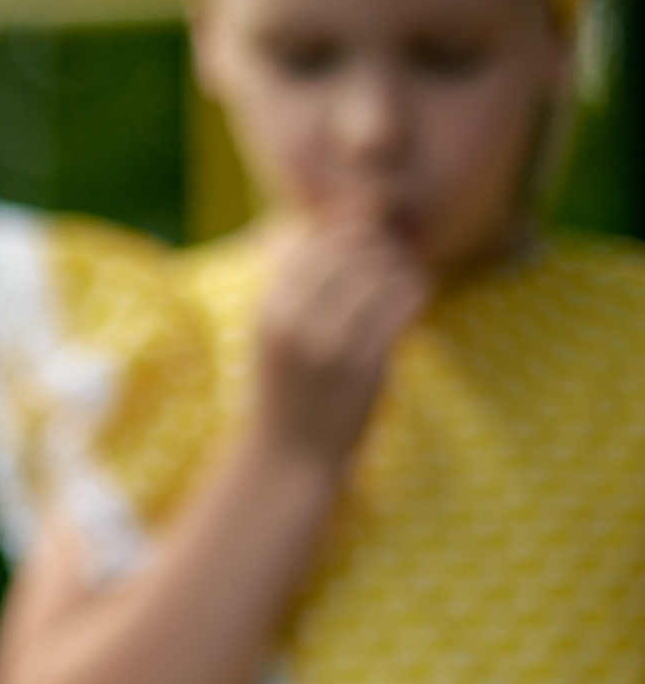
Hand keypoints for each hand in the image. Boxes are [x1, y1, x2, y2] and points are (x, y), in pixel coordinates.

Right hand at [251, 215, 428, 469]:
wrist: (290, 455)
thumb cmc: (286, 389)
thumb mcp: (271, 332)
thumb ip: (287, 284)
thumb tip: (291, 228)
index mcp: (267, 306)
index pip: (310, 239)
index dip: (343, 234)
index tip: (363, 250)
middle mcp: (292, 318)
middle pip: (346, 246)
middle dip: (376, 247)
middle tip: (391, 265)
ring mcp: (327, 340)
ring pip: (379, 269)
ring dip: (400, 270)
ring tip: (402, 285)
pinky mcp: (364, 362)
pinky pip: (402, 301)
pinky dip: (415, 294)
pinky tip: (413, 307)